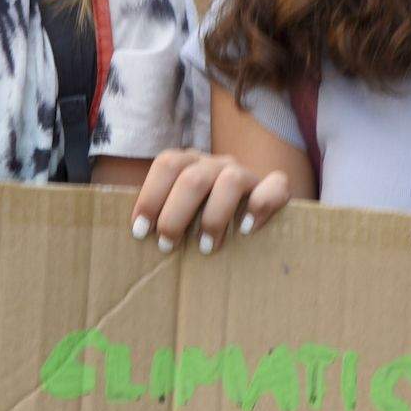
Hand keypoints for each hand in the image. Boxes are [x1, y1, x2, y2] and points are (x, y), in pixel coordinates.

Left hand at [130, 148, 288, 254]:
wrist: (253, 206)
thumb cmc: (204, 216)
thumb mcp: (180, 210)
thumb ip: (161, 212)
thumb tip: (135, 234)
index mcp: (190, 163)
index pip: (167, 165)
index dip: (151, 196)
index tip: (141, 231)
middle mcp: (216, 163)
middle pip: (193, 179)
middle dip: (176, 215)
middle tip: (168, 246)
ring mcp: (246, 172)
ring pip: (231, 180)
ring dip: (215, 217)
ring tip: (206, 248)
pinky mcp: (275, 185)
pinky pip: (275, 186)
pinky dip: (260, 207)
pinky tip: (246, 229)